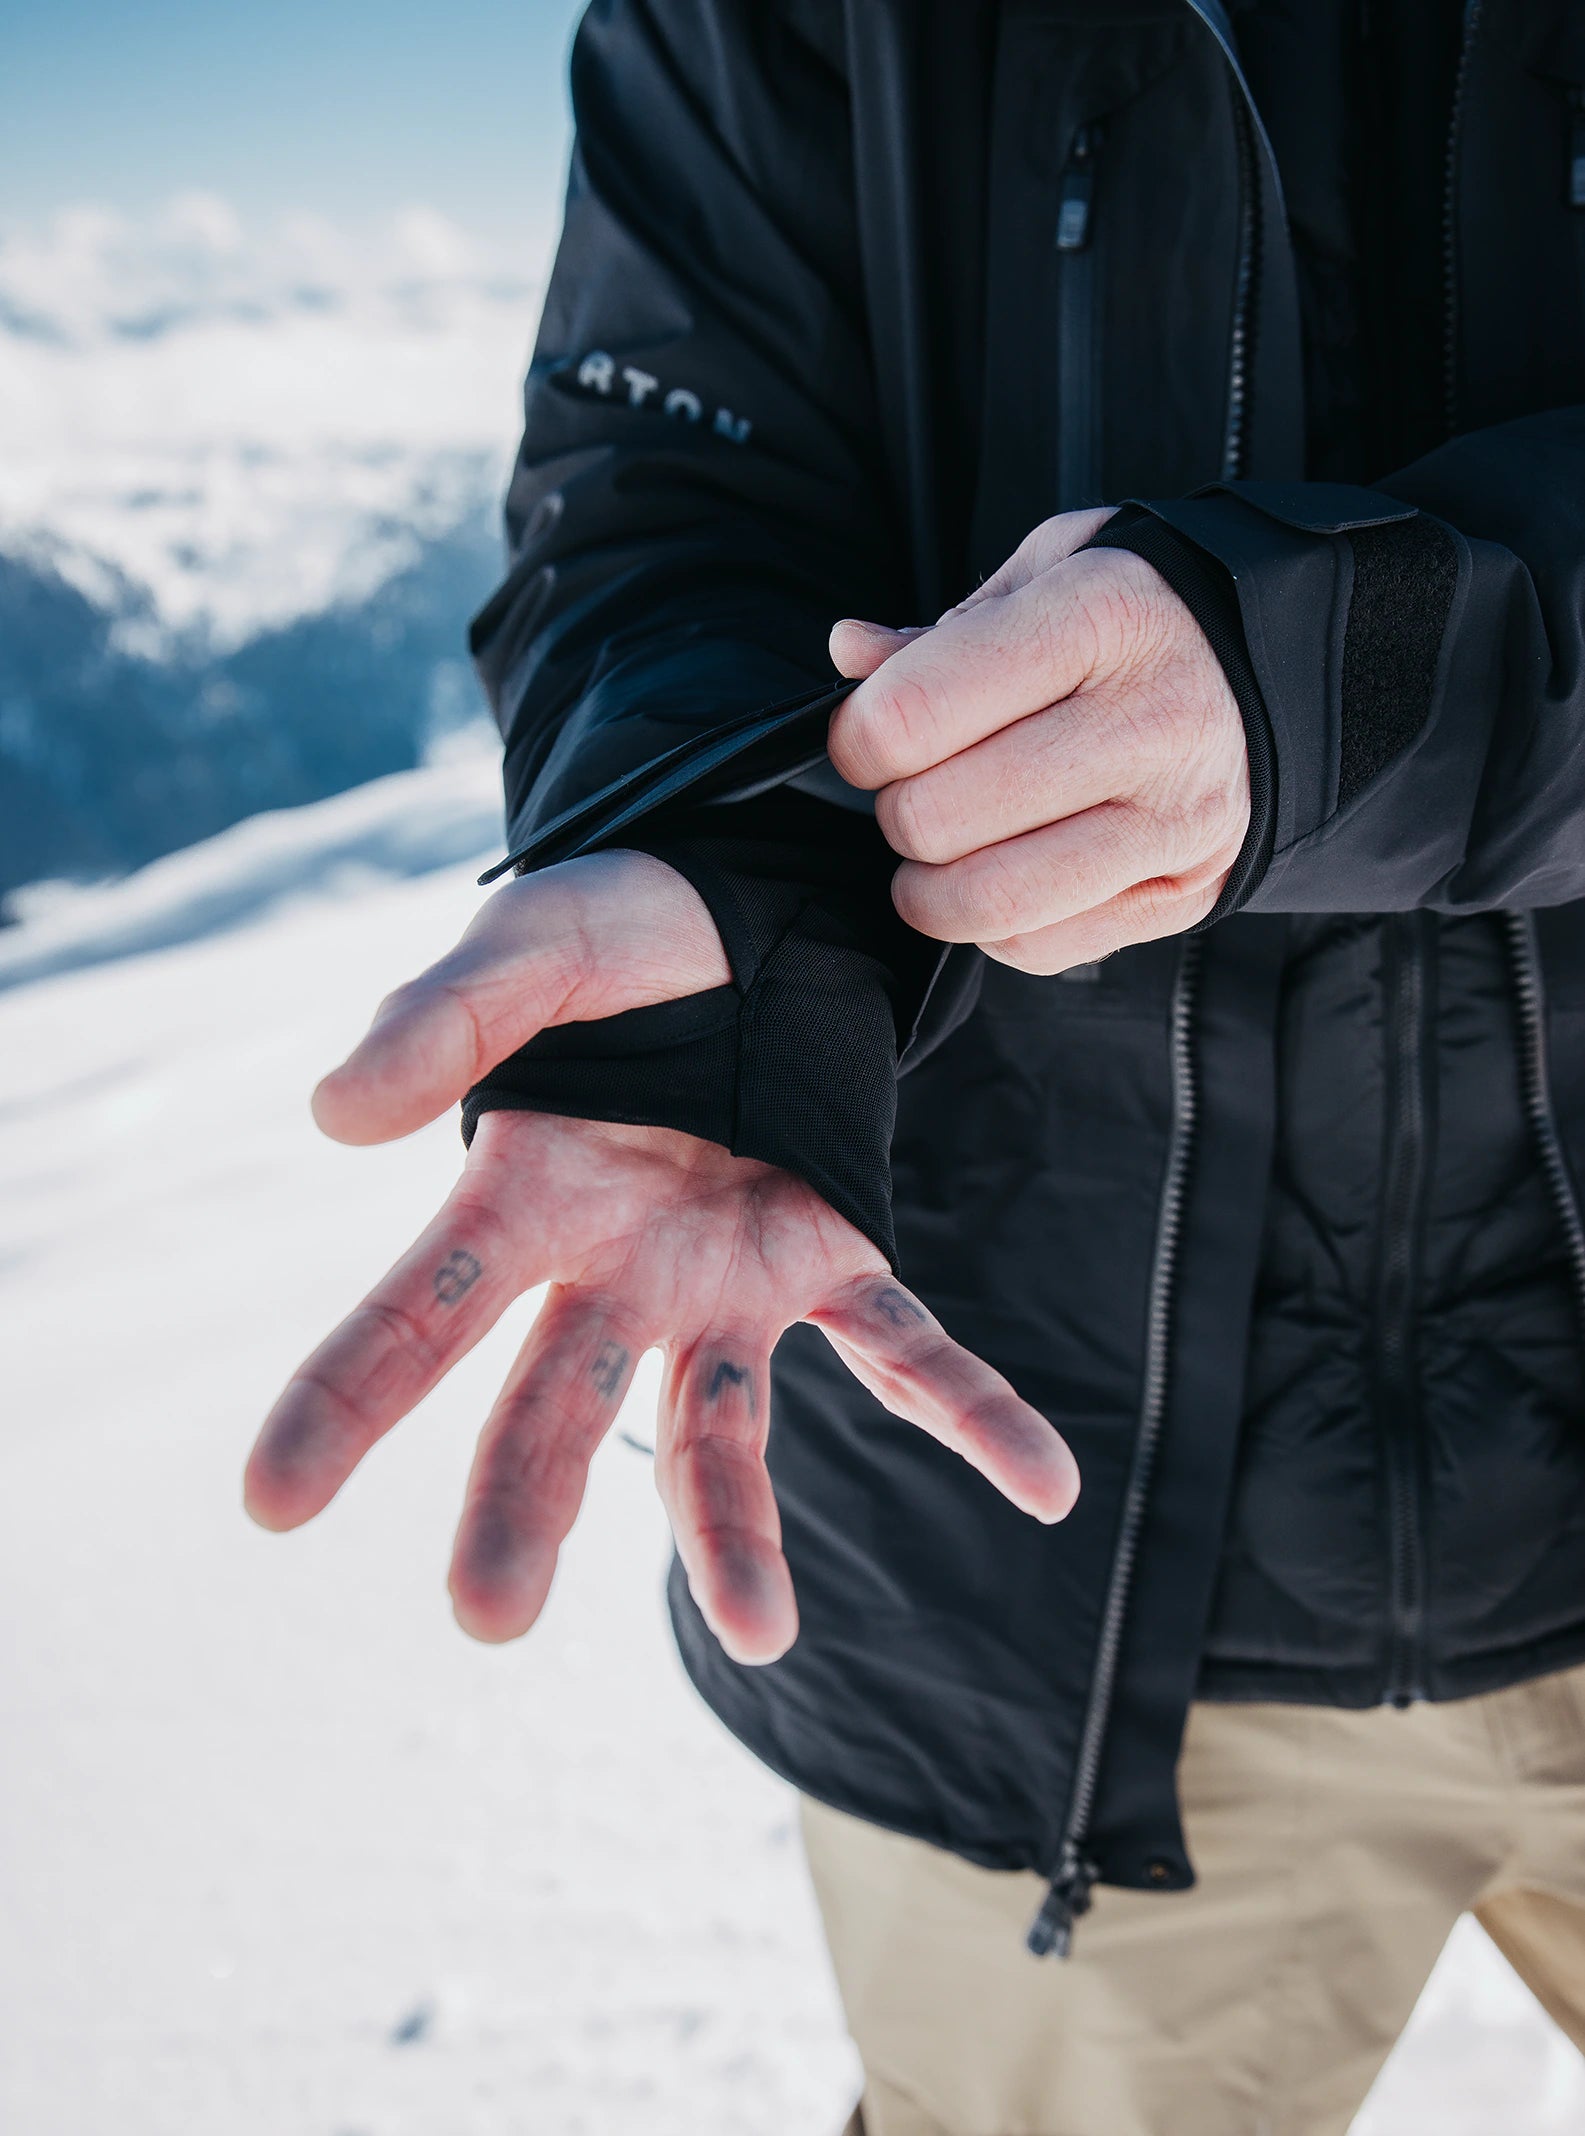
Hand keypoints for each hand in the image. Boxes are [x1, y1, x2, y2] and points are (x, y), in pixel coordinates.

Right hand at [245, 849, 1078, 1663]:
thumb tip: (333, 1120)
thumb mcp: (524, 946)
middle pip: (556, 1403)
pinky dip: (969, 1411)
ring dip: (737, 1528)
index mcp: (522, 1196)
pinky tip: (1044, 1484)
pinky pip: (905, 1345)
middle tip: (489, 1615)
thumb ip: (439, 1022)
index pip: (418, 1311)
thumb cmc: (617, 931)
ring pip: (720, 1422)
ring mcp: (726, 1276)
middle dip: (522, 1503)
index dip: (342, 1398)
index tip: (270, 1501)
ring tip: (761, 1635)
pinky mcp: (833, 1251)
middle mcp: (615, 1268)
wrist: (748, 902)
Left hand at [828, 508, 1249, 972]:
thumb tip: (852, 656)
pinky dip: (996, 923)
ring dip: (931, 885)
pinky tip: (1013, 867)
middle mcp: (1150, 723)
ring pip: (983, 900)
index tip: (869, 734)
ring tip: (947, 843)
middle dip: (897, 808)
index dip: (857, 737)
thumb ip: (942, 630)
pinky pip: (1036, 947)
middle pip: (934, 817)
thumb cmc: (1142, 619)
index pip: (914, 714)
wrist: (1286, 670)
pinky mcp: (1185, 894)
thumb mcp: (1051, 572)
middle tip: (921, 783)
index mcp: (1102, 618)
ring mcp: (1175, 821)